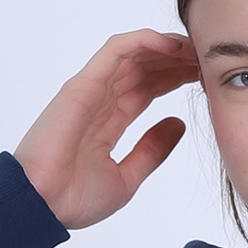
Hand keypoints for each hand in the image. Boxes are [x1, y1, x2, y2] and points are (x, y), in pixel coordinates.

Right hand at [12, 30, 198, 229]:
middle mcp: (98, 100)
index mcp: (107, 121)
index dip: (174, 78)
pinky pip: (116, 51)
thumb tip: (178, 124)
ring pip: (133, 54)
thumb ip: (152, 150)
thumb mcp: (127, 177)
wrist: (43, 206)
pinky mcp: (83, 84)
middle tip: (204, 58)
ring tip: (193, 48)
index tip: (201, 79)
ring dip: (165, 47)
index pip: (146, 88)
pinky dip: (144, 41)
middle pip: (143, 67)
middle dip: (174, 59)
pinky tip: (170, 44)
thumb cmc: (73, 199)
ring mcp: (90, 89)